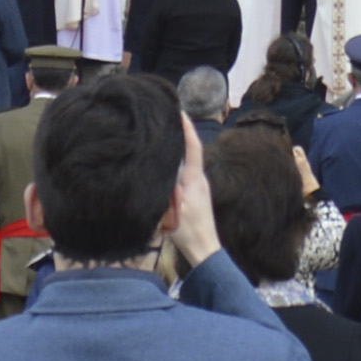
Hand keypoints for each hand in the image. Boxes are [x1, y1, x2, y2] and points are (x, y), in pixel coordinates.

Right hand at [166, 130, 223, 271]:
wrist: (204, 249)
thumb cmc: (188, 231)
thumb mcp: (172, 210)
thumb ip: (166, 189)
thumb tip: (157, 169)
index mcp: (195, 179)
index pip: (193, 147)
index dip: (186, 128)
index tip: (179, 112)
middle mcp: (199, 178)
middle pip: (191, 149)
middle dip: (181, 132)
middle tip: (168, 117)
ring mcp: (199, 186)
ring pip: (189, 160)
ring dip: (180, 147)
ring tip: (166, 135)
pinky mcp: (196, 194)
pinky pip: (187, 170)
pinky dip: (179, 161)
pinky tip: (168, 162)